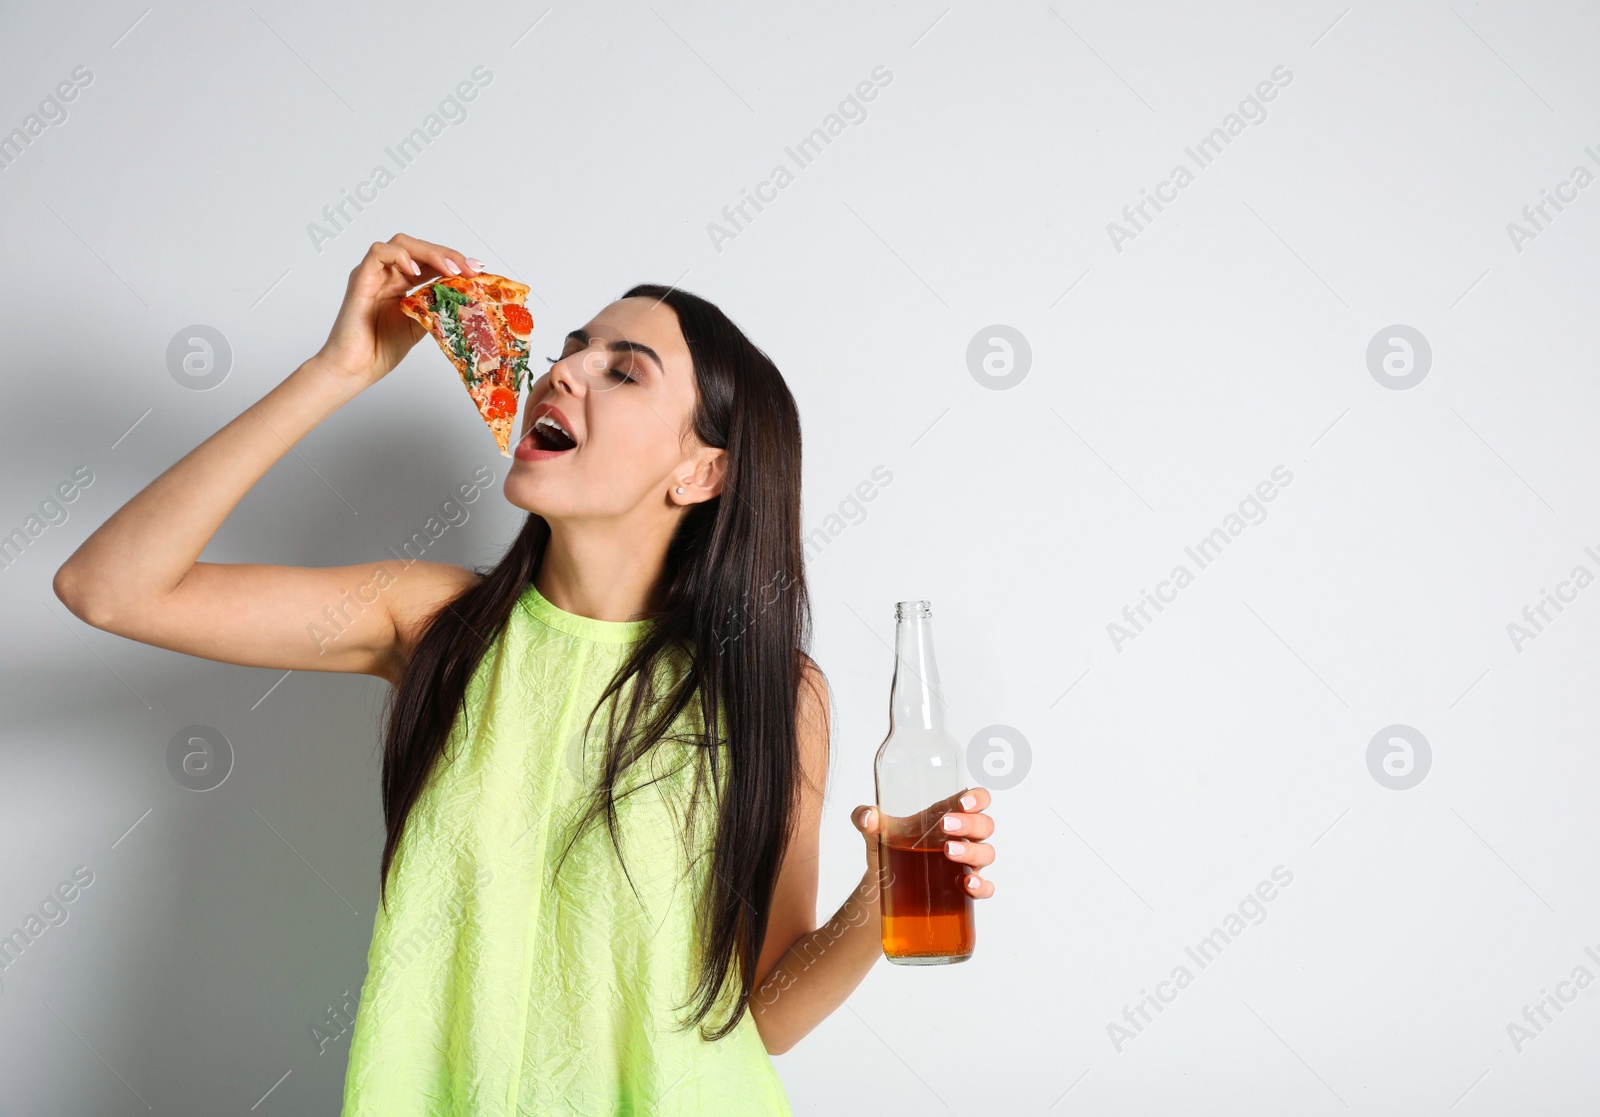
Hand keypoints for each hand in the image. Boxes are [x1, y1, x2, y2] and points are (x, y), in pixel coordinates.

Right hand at [311, 234, 483, 387]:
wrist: (355, 368)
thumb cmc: (381, 350)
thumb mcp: (420, 326)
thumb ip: (436, 308)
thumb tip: (464, 299)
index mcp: (402, 284)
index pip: (430, 261)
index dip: (454, 261)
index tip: (477, 270)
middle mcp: (388, 275)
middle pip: (419, 248)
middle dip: (448, 254)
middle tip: (469, 268)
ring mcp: (374, 274)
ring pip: (402, 243)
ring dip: (431, 253)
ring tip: (450, 269)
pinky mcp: (361, 278)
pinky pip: (379, 253)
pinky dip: (400, 256)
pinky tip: (417, 270)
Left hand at [851, 786, 995, 898]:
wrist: (883, 890)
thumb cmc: (887, 851)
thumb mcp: (874, 833)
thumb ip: (865, 819)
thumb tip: (866, 817)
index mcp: (947, 816)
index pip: (976, 800)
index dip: (977, 798)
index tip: (962, 802)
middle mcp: (963, 838)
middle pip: (984, 826)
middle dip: (970, 824)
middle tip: (945, 826)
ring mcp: (966, 864)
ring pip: (986, 854)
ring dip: (972, 852)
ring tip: (948, 853)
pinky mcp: (964, 891)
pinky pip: (985, 889)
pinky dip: (981, 887)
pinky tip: (967, 885)